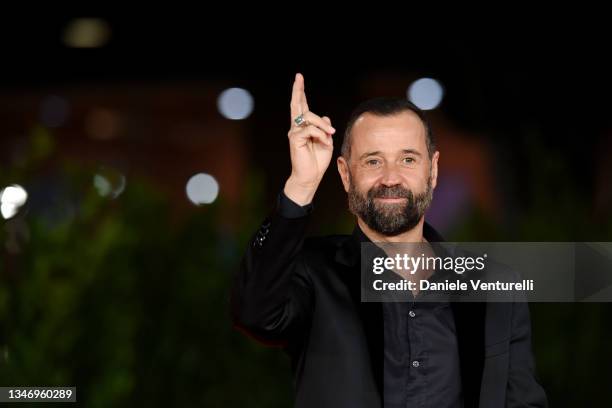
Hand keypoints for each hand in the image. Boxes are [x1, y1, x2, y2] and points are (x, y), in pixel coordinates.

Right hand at [284, 73, 335, 204]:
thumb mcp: (326, 141)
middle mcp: (297, 127)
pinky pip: (311, 129)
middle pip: (297, 105)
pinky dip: (321, 135)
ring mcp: (295, 132)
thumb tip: (325, 117)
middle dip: (298, 90)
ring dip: (323, 125)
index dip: (300, 92)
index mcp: (304, 127)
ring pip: (309, 116)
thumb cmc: (317, 160)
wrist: (311, 176)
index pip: (302, 106)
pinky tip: (325, 142)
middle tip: (298, 76)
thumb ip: (325, 129)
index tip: (299, 78)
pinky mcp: (295, 138)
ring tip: (329, 136)